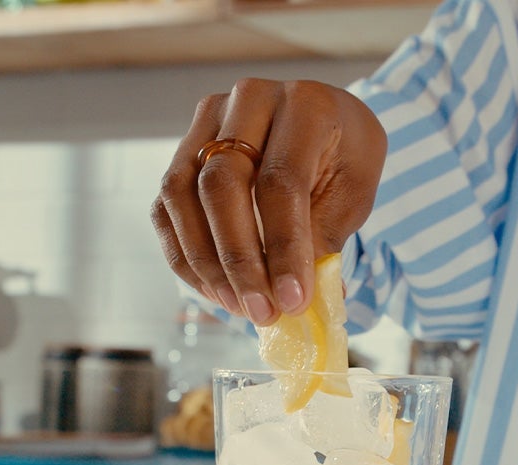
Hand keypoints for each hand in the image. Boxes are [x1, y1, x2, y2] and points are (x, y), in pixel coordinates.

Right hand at [150, 78, 386, 324]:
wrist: (327, 125)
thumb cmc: (343, 160)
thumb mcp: (351, 196)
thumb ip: (322, 240)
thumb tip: (295, 302)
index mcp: (304, 104)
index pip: (280, 182)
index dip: (283, 249)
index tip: (293, 301)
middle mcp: (248, 100)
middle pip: (221, 185)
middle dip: (240, 261)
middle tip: (262, 311)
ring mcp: (207, 121)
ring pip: (181, 195)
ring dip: (207, 264)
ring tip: (239, 307)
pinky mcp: (183, 151)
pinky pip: (165, 209)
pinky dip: (186, 258)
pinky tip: (215, 291)